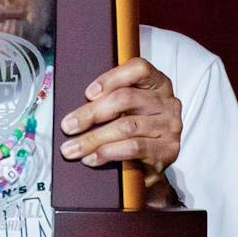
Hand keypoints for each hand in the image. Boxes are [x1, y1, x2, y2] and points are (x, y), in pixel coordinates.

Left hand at [58, 57, 181, 187]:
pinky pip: (133, 148)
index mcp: (158, 84)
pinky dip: (108, 152)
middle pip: (126, 99)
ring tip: (73, 148)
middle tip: (68, 126)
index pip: (139, 69)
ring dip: (93, 138)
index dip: (112, 78)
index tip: (88, 93)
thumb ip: (110, 100)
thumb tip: (76, 109)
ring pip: (125, 127)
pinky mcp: (167, 150)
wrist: (152, 167)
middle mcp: (167, 102)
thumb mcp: (127, 109)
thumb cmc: (136, 132)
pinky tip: (92, 158)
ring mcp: (169, 126)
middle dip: (91, 113)